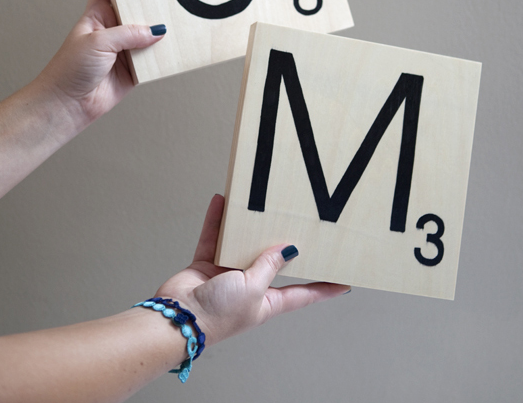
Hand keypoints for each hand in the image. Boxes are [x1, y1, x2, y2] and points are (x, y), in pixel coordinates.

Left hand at [38, 0, 164, 126]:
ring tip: (177, 23)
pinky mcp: (134, 70)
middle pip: (136, 12)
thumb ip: (129, 33)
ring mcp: (124, 50)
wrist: (69, 103)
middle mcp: (113, 31)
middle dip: (150, 6)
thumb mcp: (99, 42)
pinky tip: (173, 50)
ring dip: (160, 34)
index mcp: (98, 15)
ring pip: (147, 36)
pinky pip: (153, 61)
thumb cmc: (70, 69)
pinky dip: (163, 57)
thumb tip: (157, 30)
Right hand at [155, 195, 349, 345]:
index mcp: (267, 302)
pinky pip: (214, 238)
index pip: (303, 293)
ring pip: (242, 244)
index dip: (324, 288)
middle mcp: (250, 287)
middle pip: (272, 262)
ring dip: (246, 227)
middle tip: (298, 223)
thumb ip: (269, 266)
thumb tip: (288, 250)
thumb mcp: (253, 290)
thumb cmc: (217, 316)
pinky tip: (221, 203)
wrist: (179, 319)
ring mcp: (228, 276)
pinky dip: (217, 221)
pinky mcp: (206, 266)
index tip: (344, 281)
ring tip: (257, 205)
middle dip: (282, 244)